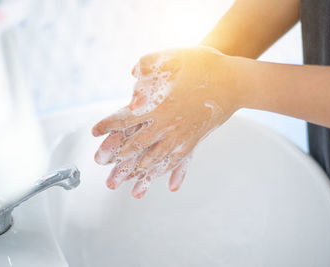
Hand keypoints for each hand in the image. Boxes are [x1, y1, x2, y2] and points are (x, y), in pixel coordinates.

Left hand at [92, 46, 237, 197]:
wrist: (234, 80)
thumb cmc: (203, 66)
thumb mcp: (170, 58)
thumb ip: (146, 66)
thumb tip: (133, 75)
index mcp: (155, 105)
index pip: (123, 119)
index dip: (107, 126)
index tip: (95, 131)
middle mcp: (166, 125)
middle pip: (135, 145)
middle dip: (117, 157)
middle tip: (104, 164)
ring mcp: (181, 136)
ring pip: (156, 158)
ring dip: (140, 169)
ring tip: (130, 177)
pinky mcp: (195, 140)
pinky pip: (179, 161)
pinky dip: (170, 172)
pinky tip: (167, 181)